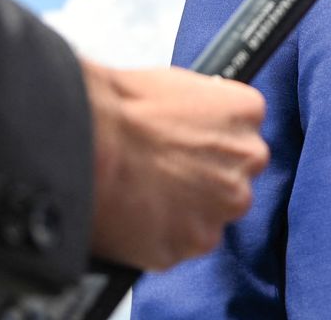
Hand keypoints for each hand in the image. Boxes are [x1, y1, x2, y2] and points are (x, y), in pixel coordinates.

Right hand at [80, 58, 268, 269]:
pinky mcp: (190, 244)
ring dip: (184, 213)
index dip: (210, 146)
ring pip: (208, 216)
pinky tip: (133, 217)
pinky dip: (158, 238)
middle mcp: (245, 162)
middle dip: (202, 182)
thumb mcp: (175, 84)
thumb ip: (202, 112)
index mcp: (245, 113)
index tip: (187, 150)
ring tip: (142, 196)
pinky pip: (178, 245)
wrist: (85, 142)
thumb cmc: (119, 107)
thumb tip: (195, 123)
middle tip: (162, 175)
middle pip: (232, 179)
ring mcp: (220, 207)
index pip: (242, 135)